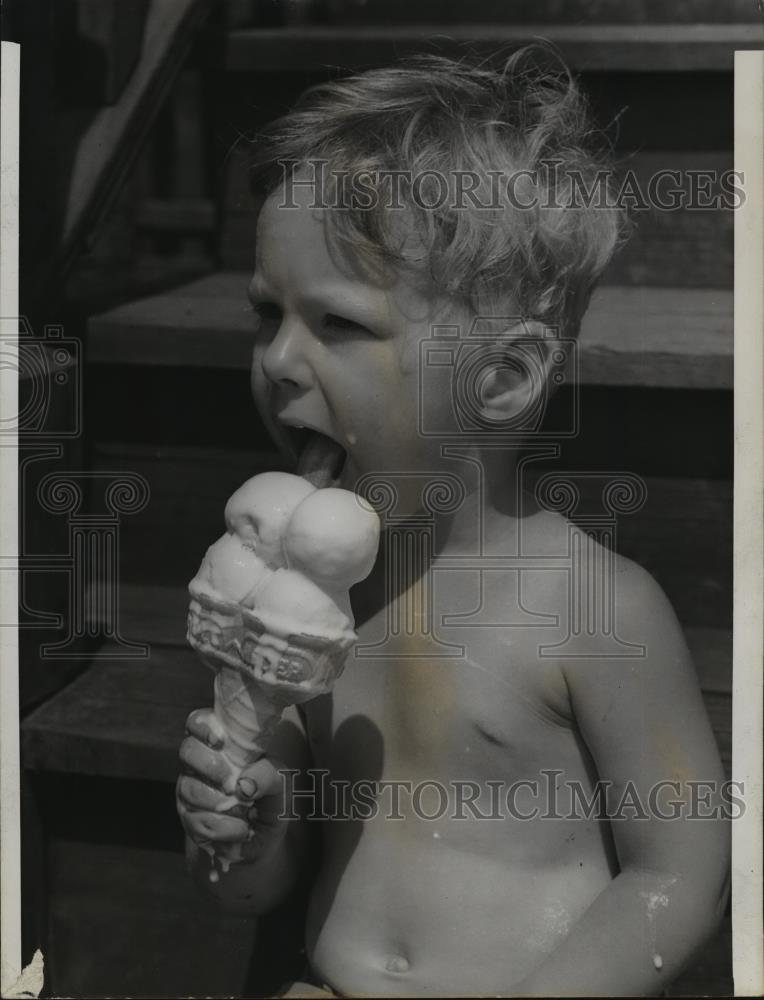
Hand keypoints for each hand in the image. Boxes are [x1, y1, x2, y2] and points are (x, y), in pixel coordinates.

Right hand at [176, 707, 288, 863]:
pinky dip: (224, 827)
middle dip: (211, 766)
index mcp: (220, 745)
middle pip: (187, 751)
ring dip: (220, 802)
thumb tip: (245, 784)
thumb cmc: (269, 799)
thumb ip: (269, 774)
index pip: (197, 722)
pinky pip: (197, 821)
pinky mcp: (189, 820)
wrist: (263, 840)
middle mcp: (199, 765)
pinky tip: (240, 828)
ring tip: (244, 810)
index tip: (220, 741)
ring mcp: (190, 791)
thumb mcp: (281, 782)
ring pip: (189, 788)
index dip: (203, 726)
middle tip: (232, 782)